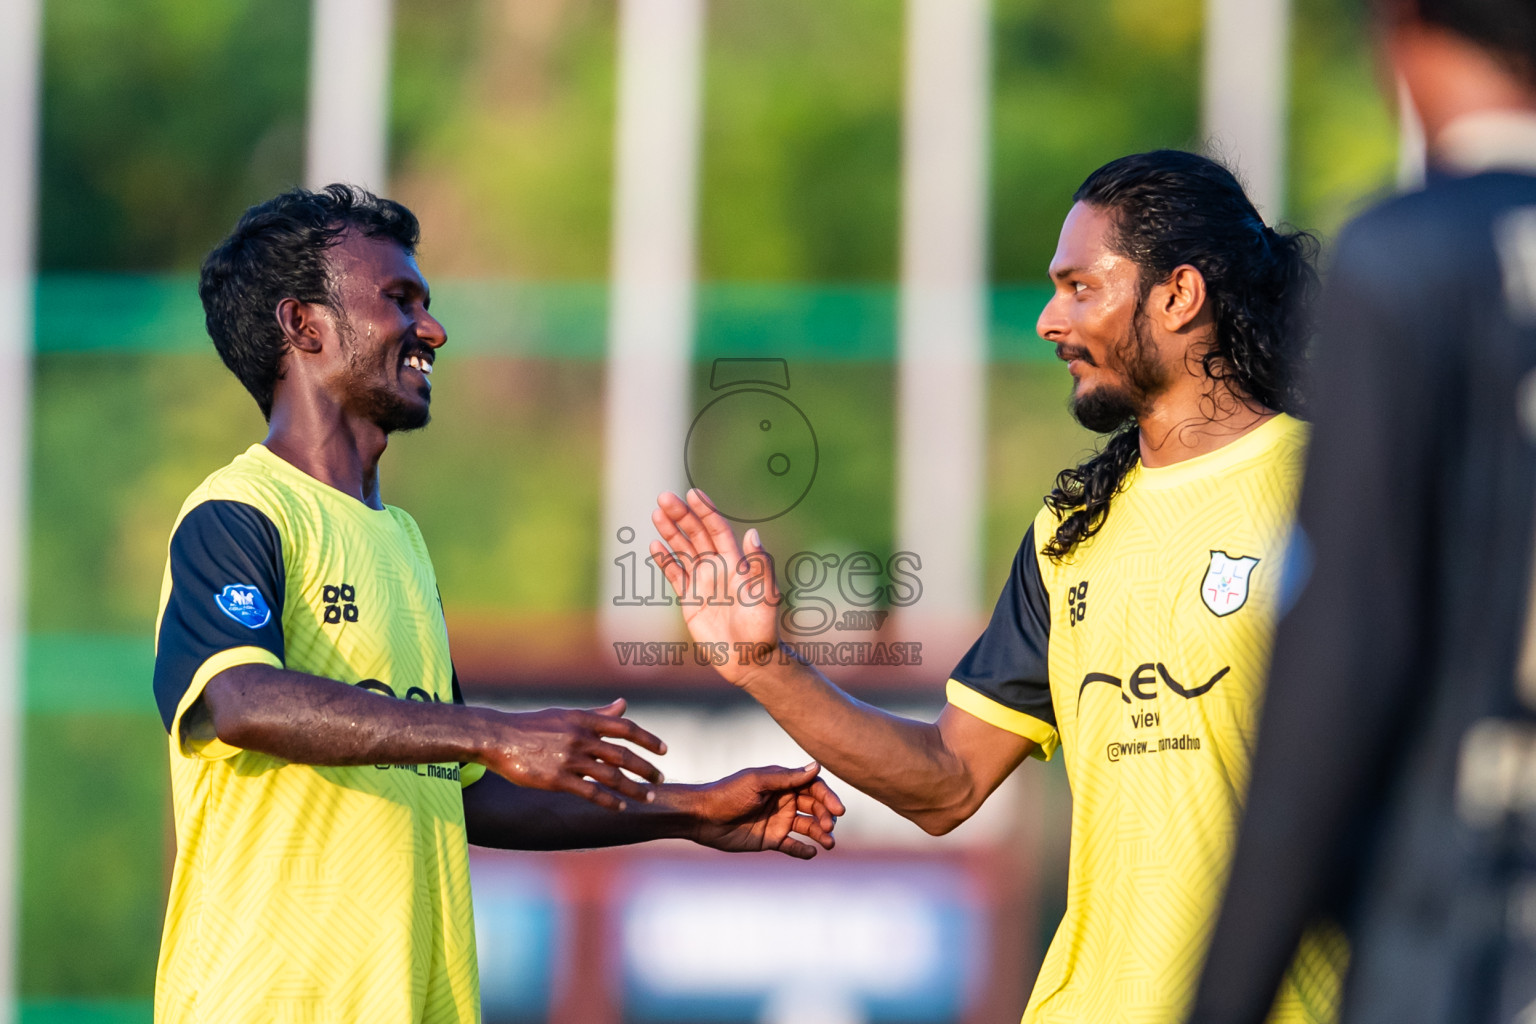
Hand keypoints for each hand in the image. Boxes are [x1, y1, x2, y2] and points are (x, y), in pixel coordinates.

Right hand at [479, 698, 666, 811]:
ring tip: (648, 797)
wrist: (498, 738)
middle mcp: (581, 737)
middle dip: (646, 768)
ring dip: (634, 788)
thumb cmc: (534, 726)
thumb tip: (623, 704)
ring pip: (611, 776)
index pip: (625, 728)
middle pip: (623, 754)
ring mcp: (569, 759)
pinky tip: (621, 808)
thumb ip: (598, 714)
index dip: (648, 739)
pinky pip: (591, 792)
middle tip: (660, 779)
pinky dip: (609, 801)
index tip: (664, 751)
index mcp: (584, 719)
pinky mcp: (557, 779)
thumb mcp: (568, 714)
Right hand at [651, 488, 784, 685]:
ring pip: (683, 550)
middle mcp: (717, 568)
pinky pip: (675, 575)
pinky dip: (665, 561)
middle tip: (664, 497)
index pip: (717, 529)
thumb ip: (760, 565)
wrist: (749, 659)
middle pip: (696, 534)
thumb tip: (754, 533)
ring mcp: (702, 583)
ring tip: (657, 513)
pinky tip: (655, 546)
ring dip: (670, 532)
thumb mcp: (766, 595)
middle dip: (681, 515)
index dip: (705, 511)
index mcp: (735, 563)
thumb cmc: (762, 628)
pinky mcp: (690, 600)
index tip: (693, 493)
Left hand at [678, 763, 845, 858]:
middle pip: (814, 808)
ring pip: (807, 827)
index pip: (814, 788)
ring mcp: (779, 821)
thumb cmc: (728, 794)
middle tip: (829, 828)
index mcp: (783, 783)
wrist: (702, 817)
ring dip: (820, 834)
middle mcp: (784, 801)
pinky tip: (811, 853)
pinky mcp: (771, 839)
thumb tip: (816, 766)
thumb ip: (787, 777)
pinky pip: (793, 846)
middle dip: (825, 817)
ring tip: (828, 843)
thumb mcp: (757, 782)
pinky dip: (803, 850)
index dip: (828, 797)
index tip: (838, 810)